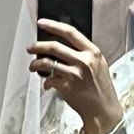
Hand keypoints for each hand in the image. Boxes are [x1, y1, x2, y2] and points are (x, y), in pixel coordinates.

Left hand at [26, 18, 123, 133]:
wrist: (103, 110)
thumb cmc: (101, 89)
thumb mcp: (99, 65)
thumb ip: (84, 55)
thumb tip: (63, 47)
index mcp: (93, 52)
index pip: (70, 32)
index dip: (53, 25)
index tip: (42, 23)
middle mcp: (84, 61)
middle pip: (54, 46)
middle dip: (38, 46)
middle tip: (31, 48)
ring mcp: (75, 74)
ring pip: (47, 63)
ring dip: (35, 64)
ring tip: (33, 66)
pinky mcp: (67, 87)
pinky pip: (49, 79)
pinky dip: (45, 81)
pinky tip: (47, 84)